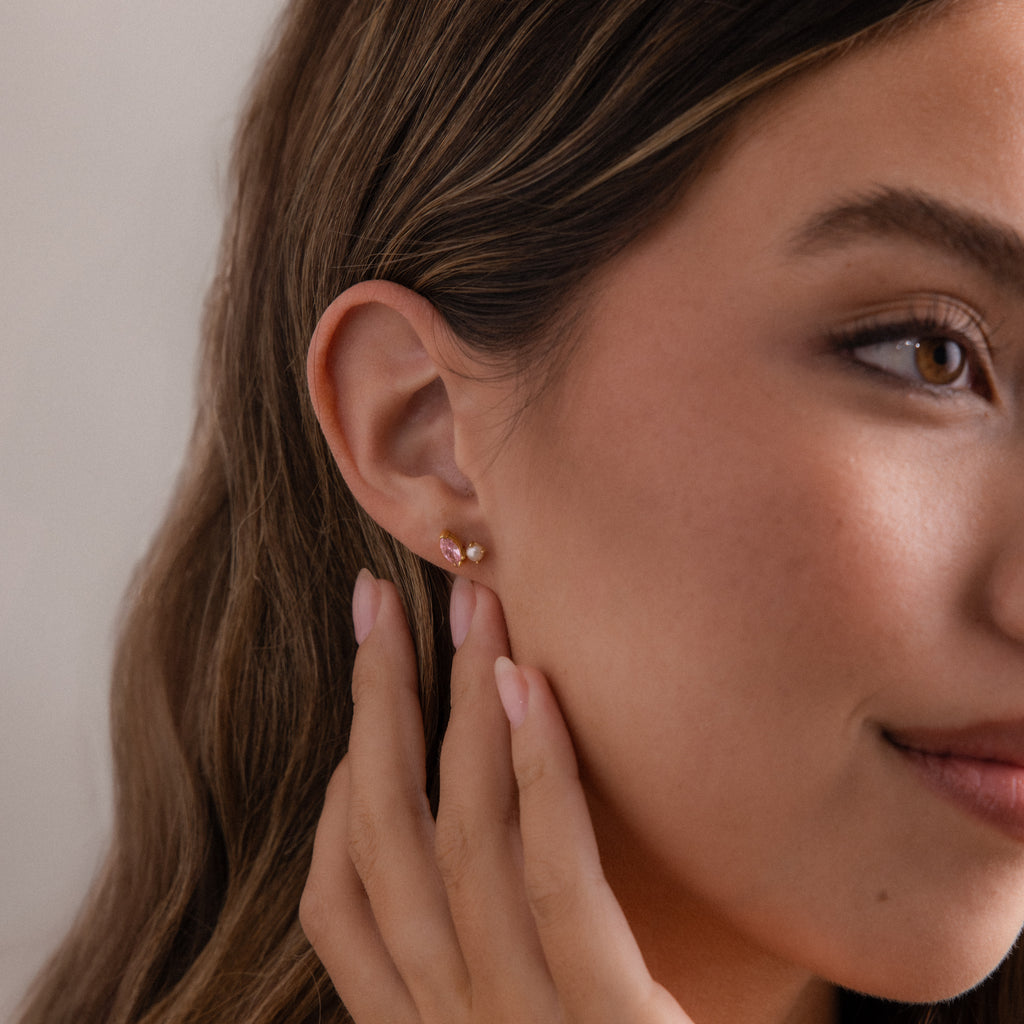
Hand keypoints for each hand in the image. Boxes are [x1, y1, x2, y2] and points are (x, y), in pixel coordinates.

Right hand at [300, 572, 692, 1023]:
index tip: (363, 697)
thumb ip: (493, 948)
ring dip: (455, 709)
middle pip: (382, 837)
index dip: (335, 787)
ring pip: (458, 840)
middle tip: (375, 600)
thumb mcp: (530, 1017)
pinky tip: (532, 689)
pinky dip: (540, 775)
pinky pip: (554, 881)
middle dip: (372, 706)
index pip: (336, 900)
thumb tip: (482, 816)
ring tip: (471, 609)